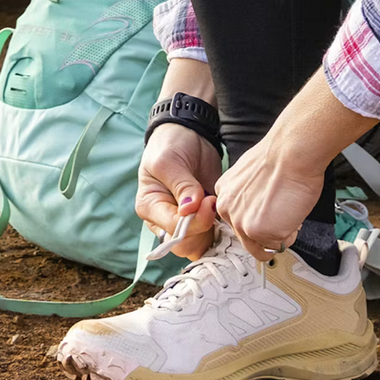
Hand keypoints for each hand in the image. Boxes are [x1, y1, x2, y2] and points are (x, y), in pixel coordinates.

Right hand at [134, 58, 220, 260]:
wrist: (189, 135)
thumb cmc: (171, 145)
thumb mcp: (169, 161)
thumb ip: (182, 186)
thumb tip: (190, 210)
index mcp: (151, 208)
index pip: (173, 229)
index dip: (194, 220)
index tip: (209, 200)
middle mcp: (165, 220)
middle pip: (185, 244)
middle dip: (204, 229)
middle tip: (215, 203)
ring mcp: (186, 221)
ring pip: (200, 245)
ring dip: (215, 233)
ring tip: (221, 207)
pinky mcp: (204, 218)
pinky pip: (213, 236)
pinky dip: (223, 231)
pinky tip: (228, 215)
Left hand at [214, 138, 325, 261]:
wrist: (292, 153)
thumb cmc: (281, 158)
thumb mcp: (253, 177)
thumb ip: (251, 197)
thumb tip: (262, 207)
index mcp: (225, 195)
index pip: (238, 222)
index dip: (258, 220)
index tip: (267, 220)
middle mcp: (228, 211)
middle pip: (248, 238)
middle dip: (268, 232)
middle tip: (284, 216)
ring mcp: (243, 224)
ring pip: (264, 244)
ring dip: (280, 233)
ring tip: (290, 211)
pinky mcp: (260, 232)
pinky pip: (281, 243)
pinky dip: (291, 233)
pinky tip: (294, 214)